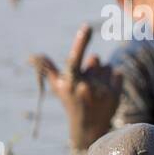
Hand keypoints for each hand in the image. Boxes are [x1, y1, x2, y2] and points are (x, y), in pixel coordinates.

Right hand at [29, 24, 122, 149]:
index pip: (74, 58)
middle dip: (92, 66)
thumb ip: (48, 69)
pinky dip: (114, 78)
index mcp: (70, 82)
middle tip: (87, 83)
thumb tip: (35, 56)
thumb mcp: (58, 88)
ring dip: (102, 74)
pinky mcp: (116, 94)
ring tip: (96, 90)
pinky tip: (106, 91)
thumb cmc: (71, 104)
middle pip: (94, 59)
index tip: (87, 26)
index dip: (80, 41)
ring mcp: (102, 90)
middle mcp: (85, 86)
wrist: (89, 127)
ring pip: (106, 66)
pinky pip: (117, 72)